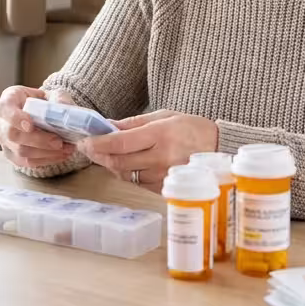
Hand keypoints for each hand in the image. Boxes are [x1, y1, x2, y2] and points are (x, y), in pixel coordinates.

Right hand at [0, 86, 76, 168]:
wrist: (39, 113)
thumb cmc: (42, 102)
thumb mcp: (50, 94)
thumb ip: (58, 98)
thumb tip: (64, 107)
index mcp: (7, 102)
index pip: (5, 109)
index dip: (16, 119)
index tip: (30, 125)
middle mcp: (1, 122)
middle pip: (13, 135)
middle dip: (38, 140)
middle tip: (58, 142)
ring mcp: (4, 140)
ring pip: (20, 152)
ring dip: (45, 153)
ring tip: (66, 149)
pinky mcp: (11, 155)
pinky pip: (26, 162)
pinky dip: (45, 160)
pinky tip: (60, 155)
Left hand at [79, 110, 219, 190]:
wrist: (219, 149)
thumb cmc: (192, 129)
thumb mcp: (164, 117)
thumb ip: (133, 124)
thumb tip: (107, 126)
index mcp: (160, 135)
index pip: (120, 143)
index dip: (99, 144)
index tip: (85, 141)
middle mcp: (161, 158)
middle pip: (118, 162)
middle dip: (99, 156)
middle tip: (89, 148)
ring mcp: (163, 176)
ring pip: (125, 174)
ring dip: (112, 165)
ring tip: (108, 154)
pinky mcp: (165, 189)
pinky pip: (137, 183)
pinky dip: (127, 174)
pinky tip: (128, 164)